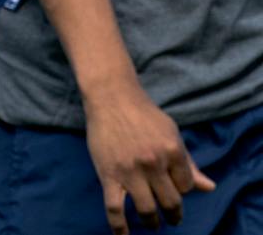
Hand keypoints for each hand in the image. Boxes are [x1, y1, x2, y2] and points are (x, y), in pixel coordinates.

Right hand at [83, 83, 215, 234]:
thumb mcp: (172, 133)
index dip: (182, 189)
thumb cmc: (143, 113)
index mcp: (172, 151)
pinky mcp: (108, 175)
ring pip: (147, 209)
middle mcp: (154, 163)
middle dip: (174, 214)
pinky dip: (119, 227)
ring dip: (153, 221)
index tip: (173, 187)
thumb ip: (188, 163)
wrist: (110, 96)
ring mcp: (130, 171)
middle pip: (171, 202)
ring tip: (153, 223)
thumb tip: (209, 187)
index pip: (186, 186)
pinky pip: (115, 208)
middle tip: (172, 218)